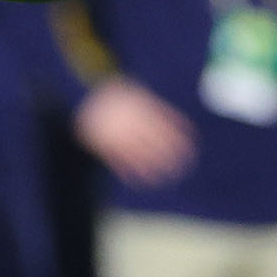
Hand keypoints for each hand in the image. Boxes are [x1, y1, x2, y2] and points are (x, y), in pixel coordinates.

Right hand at [73, 77, 196, 186]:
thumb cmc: (117, 96)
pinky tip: (136, 180)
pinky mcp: (103, 144)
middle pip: (153, 141)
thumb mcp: (138, 96)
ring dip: (149, 167)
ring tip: (161, 178)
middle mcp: (130, 123)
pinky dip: (127, 171)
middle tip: (183, 164)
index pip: (165, 124)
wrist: (85, 98)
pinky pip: (117, 160)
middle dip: (169, 153)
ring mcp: (116, 134)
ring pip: (136, 154)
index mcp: (141, 109)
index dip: (179, 135)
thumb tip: (178, 125)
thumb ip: (155, 108)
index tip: (191, 145)